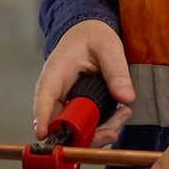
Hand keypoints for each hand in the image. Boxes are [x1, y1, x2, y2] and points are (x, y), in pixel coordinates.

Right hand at [32, 19, 135, 146]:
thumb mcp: (108, 47)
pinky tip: (121, 115)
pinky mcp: (75, 110)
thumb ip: (116, 71)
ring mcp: (64, 104)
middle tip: (112, 131)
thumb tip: (126, 98)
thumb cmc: (92, 37)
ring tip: (123, 115)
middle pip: (59, 125)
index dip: (43, 119)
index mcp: (55, 73)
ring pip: (73, 131)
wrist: (88, 34)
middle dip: (85, 135)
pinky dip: (102, 128)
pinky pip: (84, 127)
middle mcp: (54, 94)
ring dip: (99, 132)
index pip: (44, 98)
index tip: (44, 135)